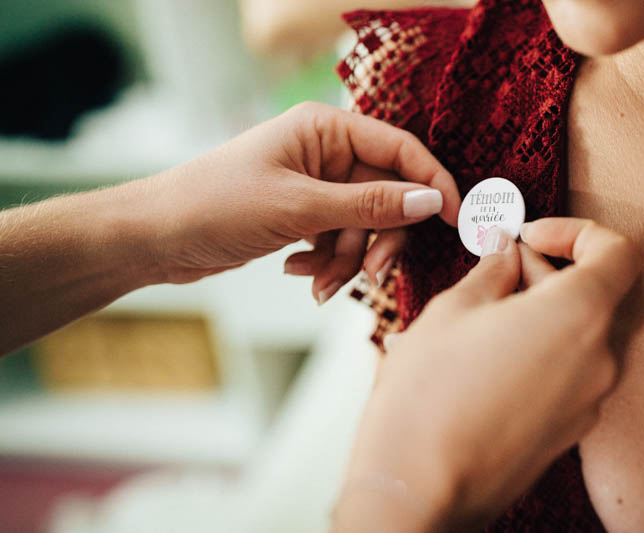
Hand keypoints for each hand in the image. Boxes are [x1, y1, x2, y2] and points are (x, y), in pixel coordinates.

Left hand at [146, 102, 459, 301]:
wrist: (157, 237)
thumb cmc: (216, 204)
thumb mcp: (300, 207)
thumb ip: (370, 205)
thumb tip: (430, 201)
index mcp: (325, 129)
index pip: (400, 149)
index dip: (432, 183)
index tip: (456, 220)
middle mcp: (324, 153)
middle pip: (385, 195)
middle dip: (377, 240)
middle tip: (372, 273)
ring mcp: (314, 185)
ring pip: (361, 226)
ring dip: (346, 261)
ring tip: (317, 285)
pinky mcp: (302, 215)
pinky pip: (337, 240)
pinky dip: (325, 263)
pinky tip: (298, 273)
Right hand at [333, 218, 641, 531]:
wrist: (417, 489)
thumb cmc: (430, 393)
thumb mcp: (454, 310)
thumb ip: (493, 270)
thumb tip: (506, 251)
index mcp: (578, 315)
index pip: (617, 252)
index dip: (576, 232)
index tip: (530, 236)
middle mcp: (599, 360)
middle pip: (593, 294)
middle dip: (545, 271)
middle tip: (493, 268)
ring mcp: (588, 403)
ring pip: (577, 335)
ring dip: (539, 312)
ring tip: (481, 315)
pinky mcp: (568, 434)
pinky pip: (566, 374)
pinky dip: (539, 351)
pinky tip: (487, 357)